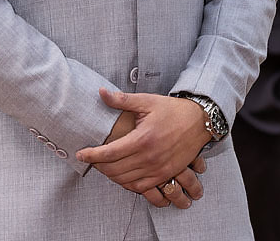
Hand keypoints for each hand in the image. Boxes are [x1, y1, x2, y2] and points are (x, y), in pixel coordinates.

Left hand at [76, 90, 209, 205]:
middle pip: (114, 170)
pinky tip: (122, 175)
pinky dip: (127, 184)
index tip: (80, 154)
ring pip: (125, 181)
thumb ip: (122, 100)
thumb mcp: (147, 101)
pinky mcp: (166, 174)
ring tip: (104, 166)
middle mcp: (149, 157)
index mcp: (142, 139)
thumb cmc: (173, 110)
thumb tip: (100, 93)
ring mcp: (158, 169)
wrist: (200, 121)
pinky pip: (141, 187)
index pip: (109, 153)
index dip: (91, 155)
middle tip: (91, 158)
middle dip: (98, 166)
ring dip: (111, 176)